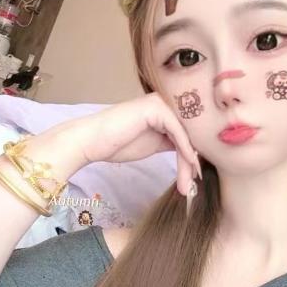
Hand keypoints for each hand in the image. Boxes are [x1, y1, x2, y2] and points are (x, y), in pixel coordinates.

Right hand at [77, 93, 200, 194]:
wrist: (92, 141)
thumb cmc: (117, 143)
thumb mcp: (154, 144)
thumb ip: (172, 142)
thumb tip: (194, 151)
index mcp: (165, 108)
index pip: (185, 132)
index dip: (192, 155)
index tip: (194, 177)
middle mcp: (165, 101)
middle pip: (187, 133)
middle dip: (191, 161)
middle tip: (192, 185)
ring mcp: (161, 102)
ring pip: (184, 135)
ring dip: (188, 161)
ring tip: (188, 183)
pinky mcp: (157, 108)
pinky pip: (178, 132)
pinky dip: (185, 150)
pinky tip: (189, 165)